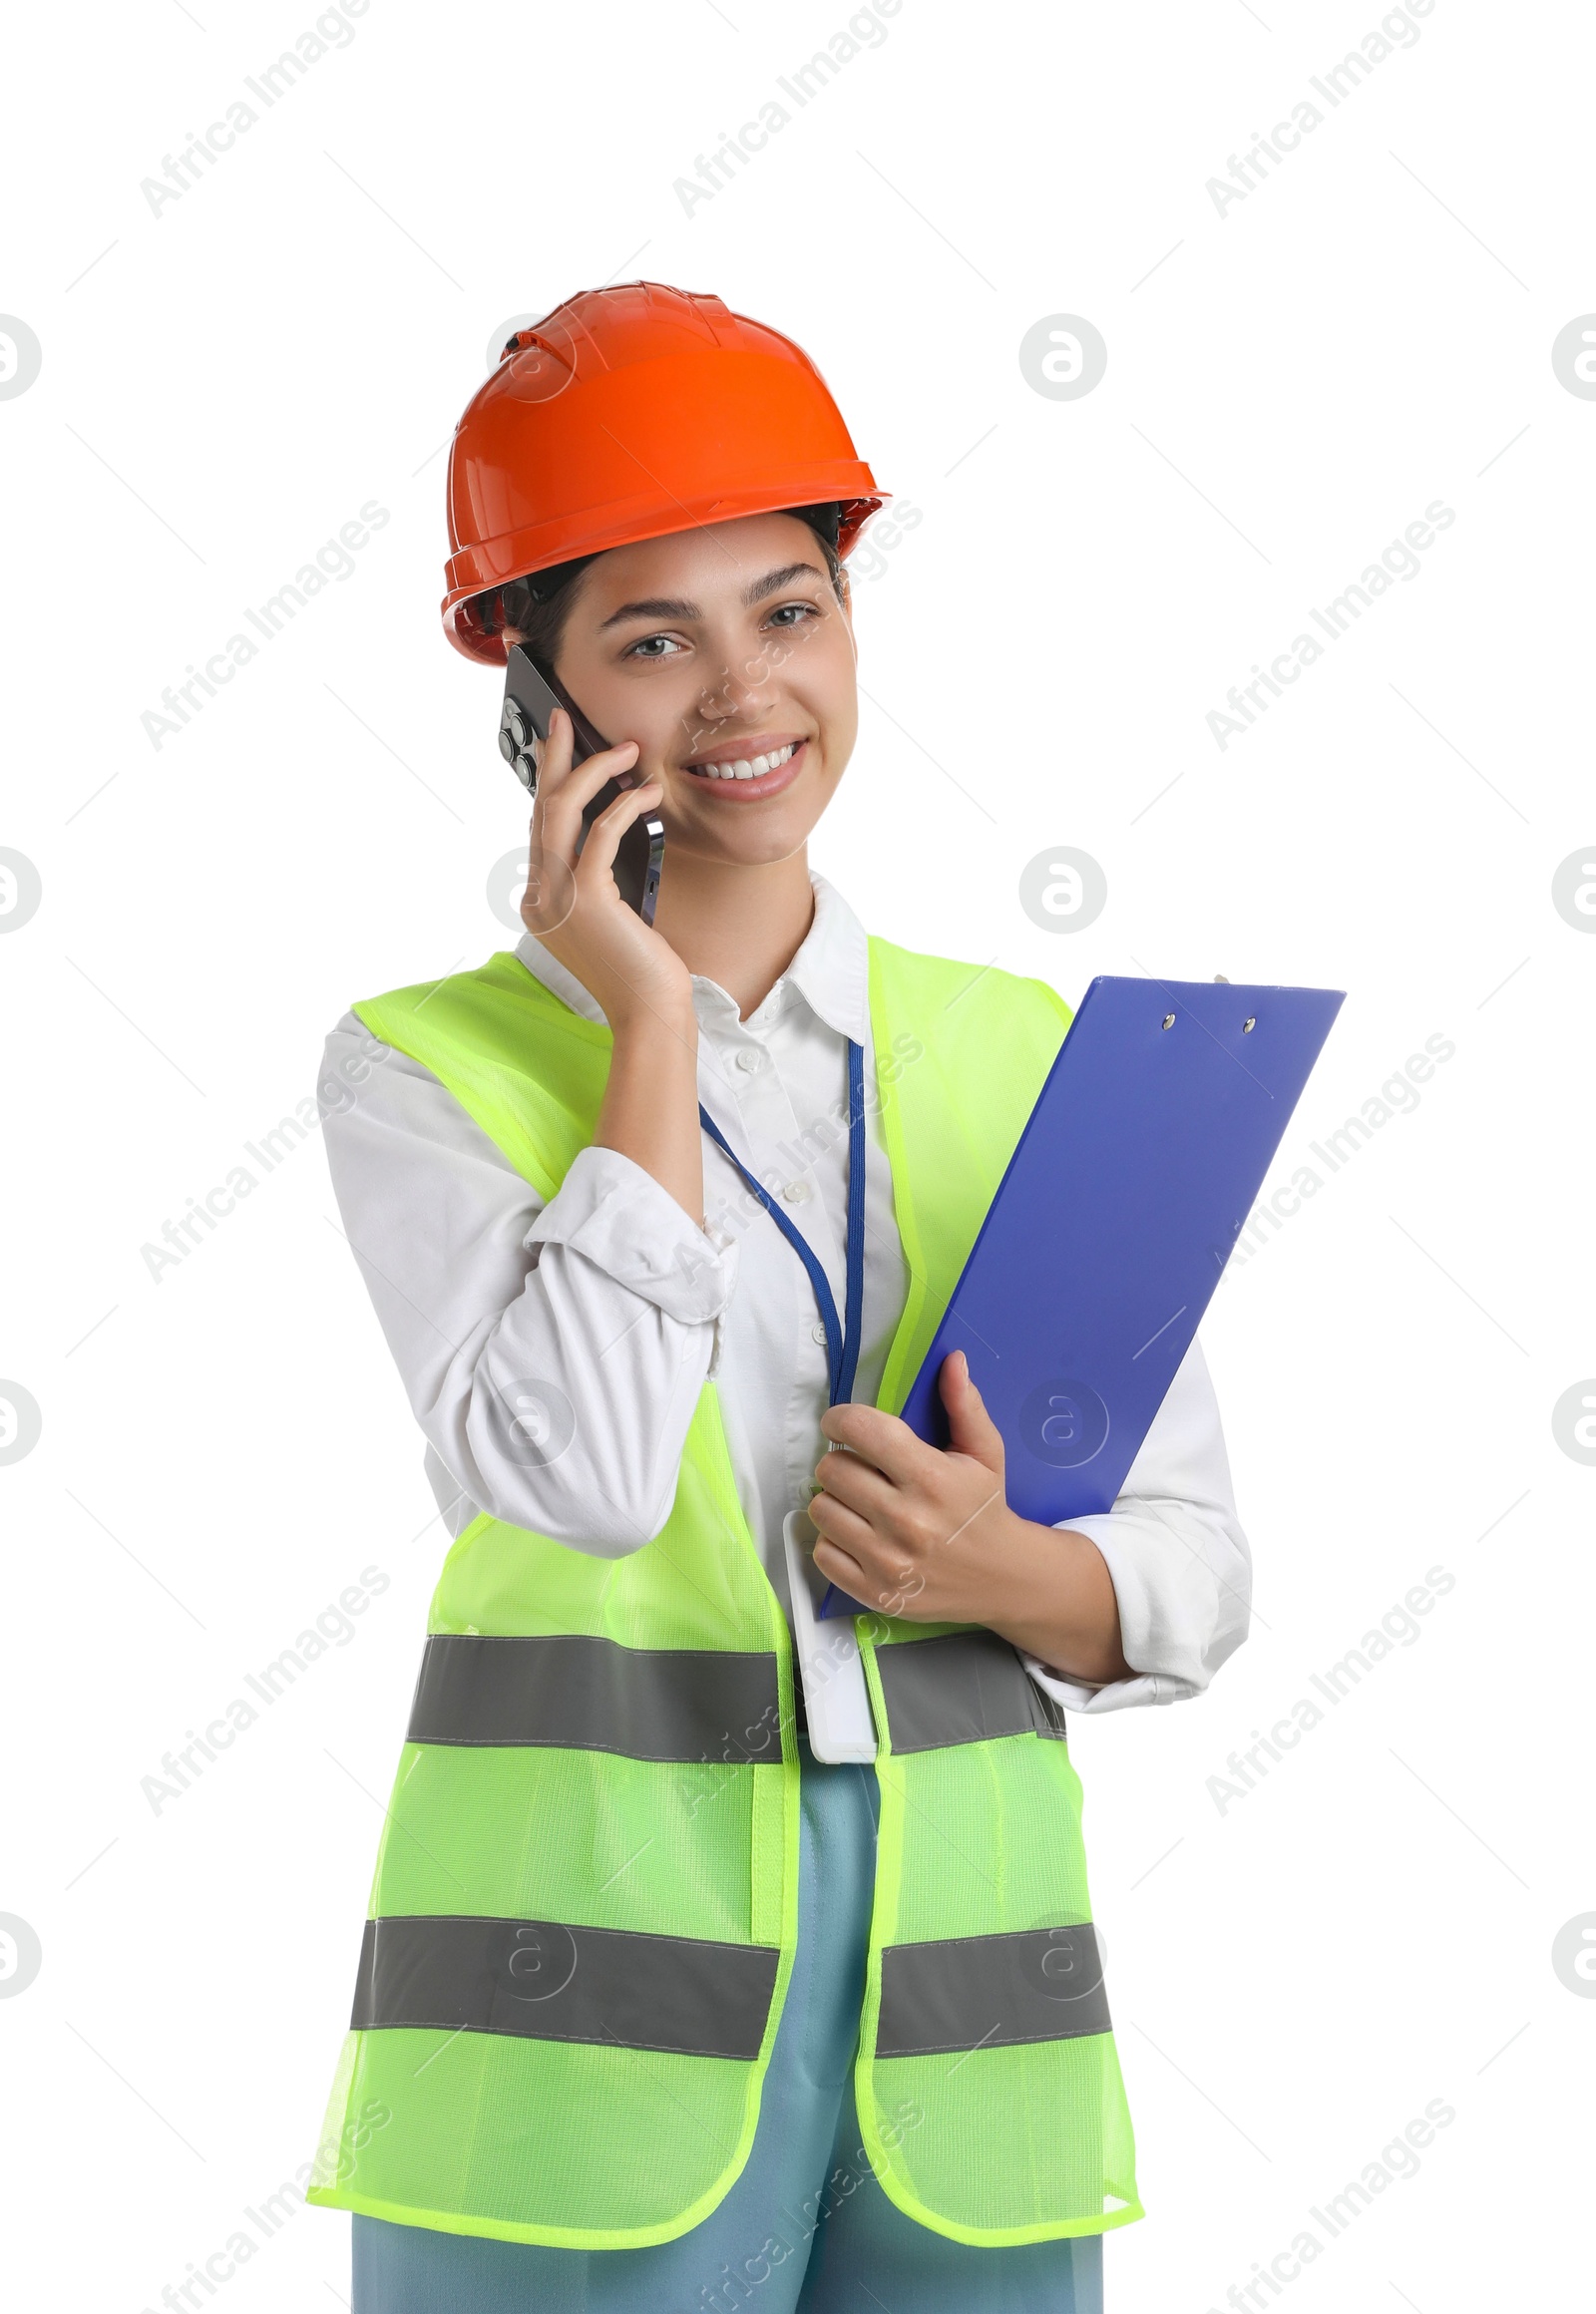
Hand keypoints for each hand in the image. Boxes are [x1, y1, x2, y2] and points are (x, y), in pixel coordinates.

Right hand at [522, 708, 690, 1030]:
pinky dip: (624, 805)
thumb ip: (598, 877)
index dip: (551, 783)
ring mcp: (557, 898)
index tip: (562, 747)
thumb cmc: (640, 968)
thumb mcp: (612, 915)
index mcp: (539, 902)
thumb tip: (611, 824)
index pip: (540, 829)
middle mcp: (538, 897)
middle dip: (553, 757)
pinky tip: (648, 792)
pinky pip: (602, 834)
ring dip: (593, 771)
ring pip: (561, 812)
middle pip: (540, 809)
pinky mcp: (587, 900)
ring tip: (625, 749)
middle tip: (563, 718)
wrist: (649, 1012)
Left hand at [809, 1352, 1131, 1682]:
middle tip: (861, 1468)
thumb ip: (965, 1405)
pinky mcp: (872, 1591)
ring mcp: (886, 1561)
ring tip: (861, 1502)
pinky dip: (834, 1541)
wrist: (1004, 1579)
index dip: (840, 1419)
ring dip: (836, 1501)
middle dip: (841, 1461)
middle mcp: (905, 1520)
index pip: (861, 1431)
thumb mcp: (986, 1453)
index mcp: (930, 1478)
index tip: (840, 1424)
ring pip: (821, 1509)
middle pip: (832, 1469)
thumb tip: (953, 1359)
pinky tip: (860, 1535)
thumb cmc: (986, 1509)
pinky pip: (822, 1552)